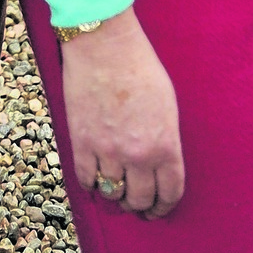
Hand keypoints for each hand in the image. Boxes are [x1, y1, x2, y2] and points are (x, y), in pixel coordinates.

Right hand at [60, 8, 184, 218]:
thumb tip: (159, 164)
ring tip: (116, 194)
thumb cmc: (139, 65)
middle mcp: (138, 155)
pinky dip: (91, 185)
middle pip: (140, 199)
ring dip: (116, 197)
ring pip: (113, 193)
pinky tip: (95, 181)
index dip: (164, 207)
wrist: (103, 43)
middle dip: (140, 206)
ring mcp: (108, 150)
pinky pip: (86, 179)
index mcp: (165, 145)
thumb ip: (165, 139)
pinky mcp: (82, 142)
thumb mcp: (167, 104)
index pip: (169, 193)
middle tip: (137, 205)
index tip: (158, 209)